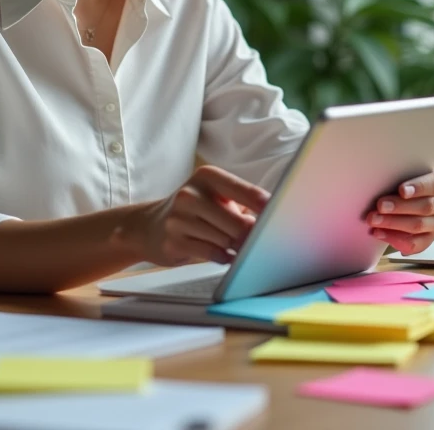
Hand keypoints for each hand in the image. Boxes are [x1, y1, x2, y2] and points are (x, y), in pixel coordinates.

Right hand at [134, 166, 269, 266]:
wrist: (147, 226)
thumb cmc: (193, 210)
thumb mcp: (214, 196)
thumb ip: (243, 203)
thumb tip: (276, 216)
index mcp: (207, 176)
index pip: (247, 191)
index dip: (269, 207)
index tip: (285, 218)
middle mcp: (191, 193)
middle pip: (238, 221)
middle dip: (252, 236)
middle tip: (261, 242)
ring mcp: (179, 218)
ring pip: (226, 239)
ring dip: (237, 248)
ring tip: (238, 247)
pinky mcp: (173, 241)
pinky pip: (212, 253)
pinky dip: (223, 257)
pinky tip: (224, 254)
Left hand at [366, 169, 433, 255]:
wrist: (412, 193)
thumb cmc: (408, 179)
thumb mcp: (409, 171)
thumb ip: (403, 174)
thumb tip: (382, 178)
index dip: (418, 187)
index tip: (401, 190)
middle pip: (426, 206)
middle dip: (400, 207)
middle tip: (380, 206)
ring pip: (419, 225)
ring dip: (393, 223)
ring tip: (374, 220)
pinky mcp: (431, 238)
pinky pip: (415, 243)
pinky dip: (395, 239)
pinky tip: (379, 233)